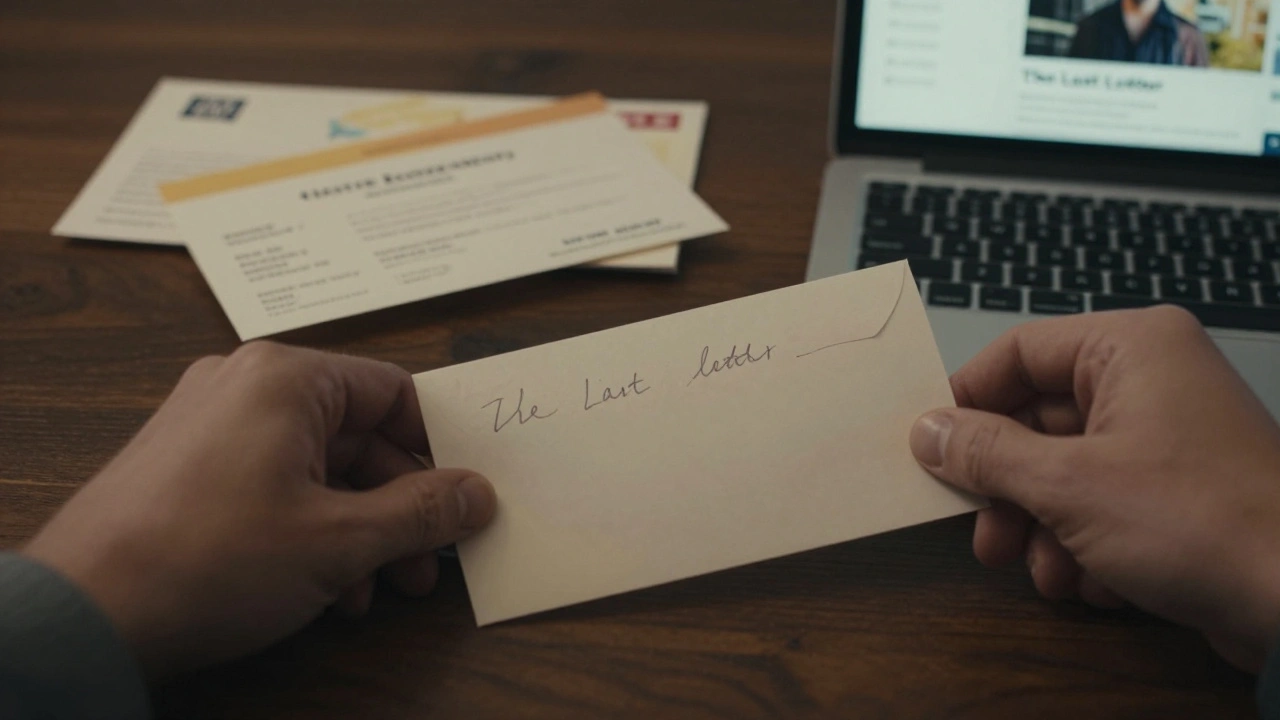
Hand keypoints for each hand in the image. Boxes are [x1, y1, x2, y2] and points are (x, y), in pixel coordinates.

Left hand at [22, 342, 496, 677]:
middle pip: (359, 436)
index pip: (395, 392)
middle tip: (429, 560)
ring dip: (360, 530)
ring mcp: (212, 425)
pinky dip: (311, 532)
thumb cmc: (204, 560)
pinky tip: (328, 590)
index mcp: (286, 379)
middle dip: (400, 507)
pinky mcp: (190, 466)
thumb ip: (421, 512)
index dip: (437, 448)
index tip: (462, 495)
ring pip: (319, 468)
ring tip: (377, 589)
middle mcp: (246, 386)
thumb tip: (476, 495)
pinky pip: (276, 485)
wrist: (86, 613)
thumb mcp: (340, 541)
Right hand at [909, 306, 1279, 670]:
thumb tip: (926, 431)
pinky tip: (1095, 583)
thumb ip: (986, 454)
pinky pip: (1104, 504)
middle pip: (1037, 420)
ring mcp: (1168, 437)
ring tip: (1047, 575)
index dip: (968, 400)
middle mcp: (1151, 380)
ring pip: (1065, 472)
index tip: (932, 448)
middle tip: (984, 538)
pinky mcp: (1180, 490)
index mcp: (1130, 348)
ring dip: (1043, 530)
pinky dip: (1086, 545)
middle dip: (1008, 490)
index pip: (1019, 351)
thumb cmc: (1199, 522)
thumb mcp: (1067, 485)